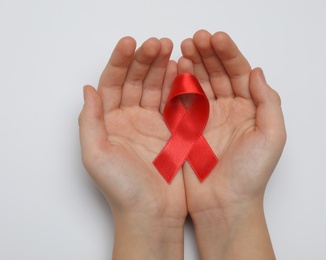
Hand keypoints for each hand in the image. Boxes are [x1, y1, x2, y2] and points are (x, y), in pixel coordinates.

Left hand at [79, 37, 185, 258]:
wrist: (152, 214)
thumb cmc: (122, 190)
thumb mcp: (96, 156)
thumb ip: (90, 121)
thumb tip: (88, 89)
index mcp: (108, 122)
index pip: (111, 83)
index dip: (119, 62)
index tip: (130, 43)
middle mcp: (128, 119)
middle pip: (134, 80)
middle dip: (144, 60)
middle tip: (157, 43)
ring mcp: (151, 123)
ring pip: (154, 87)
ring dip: (161, 67)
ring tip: (170, 49)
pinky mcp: (171, 130)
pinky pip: (173, 102)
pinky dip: (177, 85)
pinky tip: (181, 70)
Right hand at [178, 30, 285, 258]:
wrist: (224, 205)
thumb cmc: (251, 175)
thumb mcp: (272, 137)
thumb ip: (269, 102)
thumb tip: (257, 71)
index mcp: (250, 109)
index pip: (240, 73)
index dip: (229, 54)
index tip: (216, 39)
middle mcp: (229, 110)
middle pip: (218, 73)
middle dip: (207, 53)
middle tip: (196, 38)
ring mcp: (207, 118)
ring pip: (199, 82)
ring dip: (192, 63)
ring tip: (183, 48)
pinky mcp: (188, 128)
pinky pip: (183, 100)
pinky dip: (178, 84)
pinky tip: (175, 69)